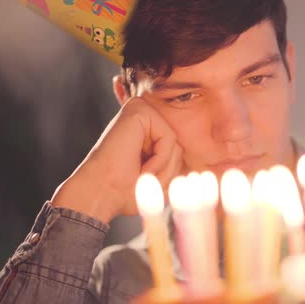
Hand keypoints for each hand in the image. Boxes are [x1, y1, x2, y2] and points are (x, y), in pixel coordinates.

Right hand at [51, 96, 182, 222]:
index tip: (143, 180)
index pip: (179, 149)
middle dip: (167, 169)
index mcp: (146, 130)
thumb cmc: (125, 191)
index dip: (168, 173)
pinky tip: (142, 167)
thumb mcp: (161, 177)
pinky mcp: (139, 110)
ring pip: (176, 143)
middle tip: (141, 178)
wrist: (101, 193)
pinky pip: (170, 138)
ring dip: (163, 167)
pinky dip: (160, 160)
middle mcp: (144, 116)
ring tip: (140, 173)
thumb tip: (203, 154)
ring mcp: (141, 109)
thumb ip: (177, 161)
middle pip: (180, 145)